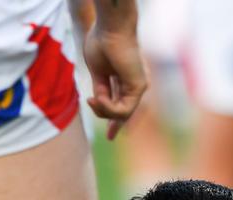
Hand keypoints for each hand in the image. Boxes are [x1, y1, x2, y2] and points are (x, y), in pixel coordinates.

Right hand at [82, 24, 147, 139]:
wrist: (108, 30)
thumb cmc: (101, 44)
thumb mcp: (97, 73)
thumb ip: (100, 90)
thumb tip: (99, 104)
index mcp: (123, 78)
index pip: (120, 104)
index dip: (114, 120)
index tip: (110, 135)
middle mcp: (133, 83)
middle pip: (124, 112)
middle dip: (116, 126)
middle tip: (110, 137)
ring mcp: (138, 85)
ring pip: (122, 114)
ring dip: (104, 111)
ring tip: (93, 100)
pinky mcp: (140, 87)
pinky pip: (123, 110)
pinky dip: (108, 108)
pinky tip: (98, 99)